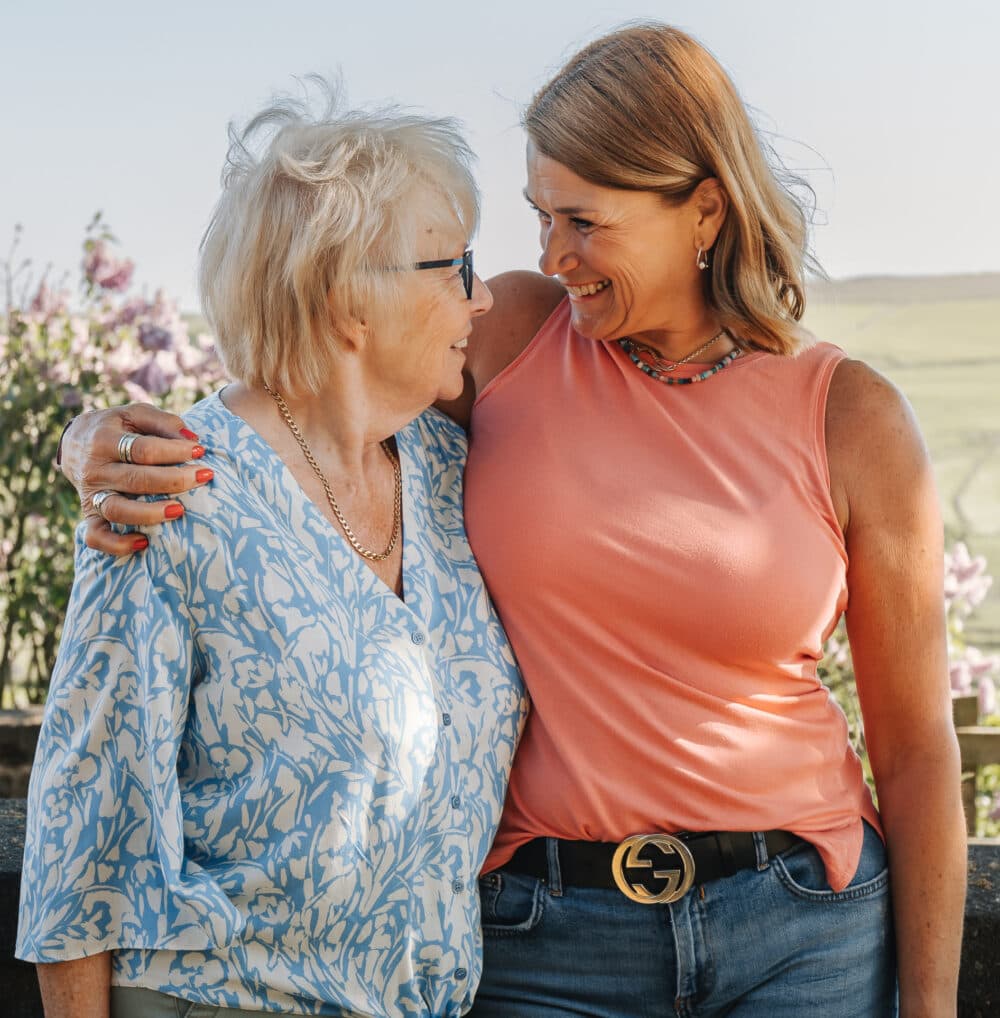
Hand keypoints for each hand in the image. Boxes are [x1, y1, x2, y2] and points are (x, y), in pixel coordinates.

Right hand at [60, 403, 212, 555]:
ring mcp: (91, 495)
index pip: (143, 449)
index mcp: (104, 440)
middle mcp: (95, 469)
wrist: (75, 442)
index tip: (200, 452)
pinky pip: (96, 537)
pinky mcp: (89, 515)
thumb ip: (163, 422)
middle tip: (205, 476)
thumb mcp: (135, 414)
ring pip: (117, 510)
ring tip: (180, 511)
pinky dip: (116, 545)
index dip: (174, 451)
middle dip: (174, 480)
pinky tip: (144, 543)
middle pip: (135, 480)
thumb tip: (193, 439)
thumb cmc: (118, 428)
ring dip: (150, 513)